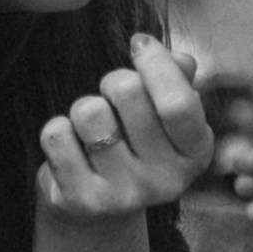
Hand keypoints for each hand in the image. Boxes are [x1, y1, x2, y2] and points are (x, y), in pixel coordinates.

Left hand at [37, 33, 212, 226]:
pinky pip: (57, 135)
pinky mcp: (82, 200)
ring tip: (91, 128)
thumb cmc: (134, 143)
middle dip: (113, 82)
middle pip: (128, 93)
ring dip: (84, 108)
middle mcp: (165, 181)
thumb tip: (180, 59)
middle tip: (111, 98)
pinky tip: (71, 149)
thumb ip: (176, 80)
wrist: (98, 208)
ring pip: (89, 112)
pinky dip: (58, 130)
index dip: (156, 64)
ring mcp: (124, 195)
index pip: (178, 104)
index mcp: (195, 154)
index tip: (139, 43)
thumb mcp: (162, 114)